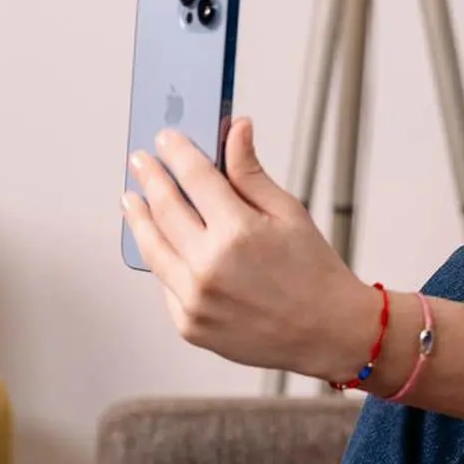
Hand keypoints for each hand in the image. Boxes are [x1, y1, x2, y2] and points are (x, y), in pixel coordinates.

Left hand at [121, 119, 376, 377]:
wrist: (329, 333)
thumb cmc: (315, 273)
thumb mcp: (290, 213)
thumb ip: (251, 172)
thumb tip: (234, 129)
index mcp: (239, 233)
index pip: (195, 177)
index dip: (178, 152)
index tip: (167, 139)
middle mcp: (211, 267)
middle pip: (165, 209)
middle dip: (150, 179)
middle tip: (141, 162)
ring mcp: (196, 300)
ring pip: (153, 249)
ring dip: (139, 220)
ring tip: (133, 200)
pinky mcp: (191, 325)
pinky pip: (166, 285)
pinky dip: (163, 261)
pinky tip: (162, 245)